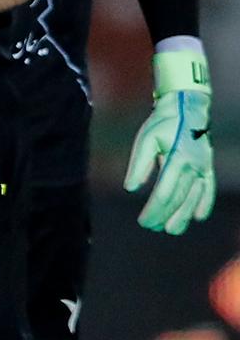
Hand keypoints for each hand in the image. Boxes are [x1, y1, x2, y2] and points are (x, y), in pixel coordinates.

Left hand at [126, 51, 213, 234]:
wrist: (187, 109)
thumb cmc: (163, 124)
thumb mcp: (146, 139)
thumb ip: (139, 164)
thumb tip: (131, 188)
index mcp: (177, 159)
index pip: (165, 192)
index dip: (154, 210)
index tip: (143, 220)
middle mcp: (194, 166)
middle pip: (179, 198)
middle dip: (164, 215)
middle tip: (152, 227)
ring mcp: (204, 168)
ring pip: (194, 198)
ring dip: (183, 215)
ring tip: (172, 229)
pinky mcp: (208, 167)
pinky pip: (208, 189)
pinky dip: (204, 203)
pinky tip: (198, 216)